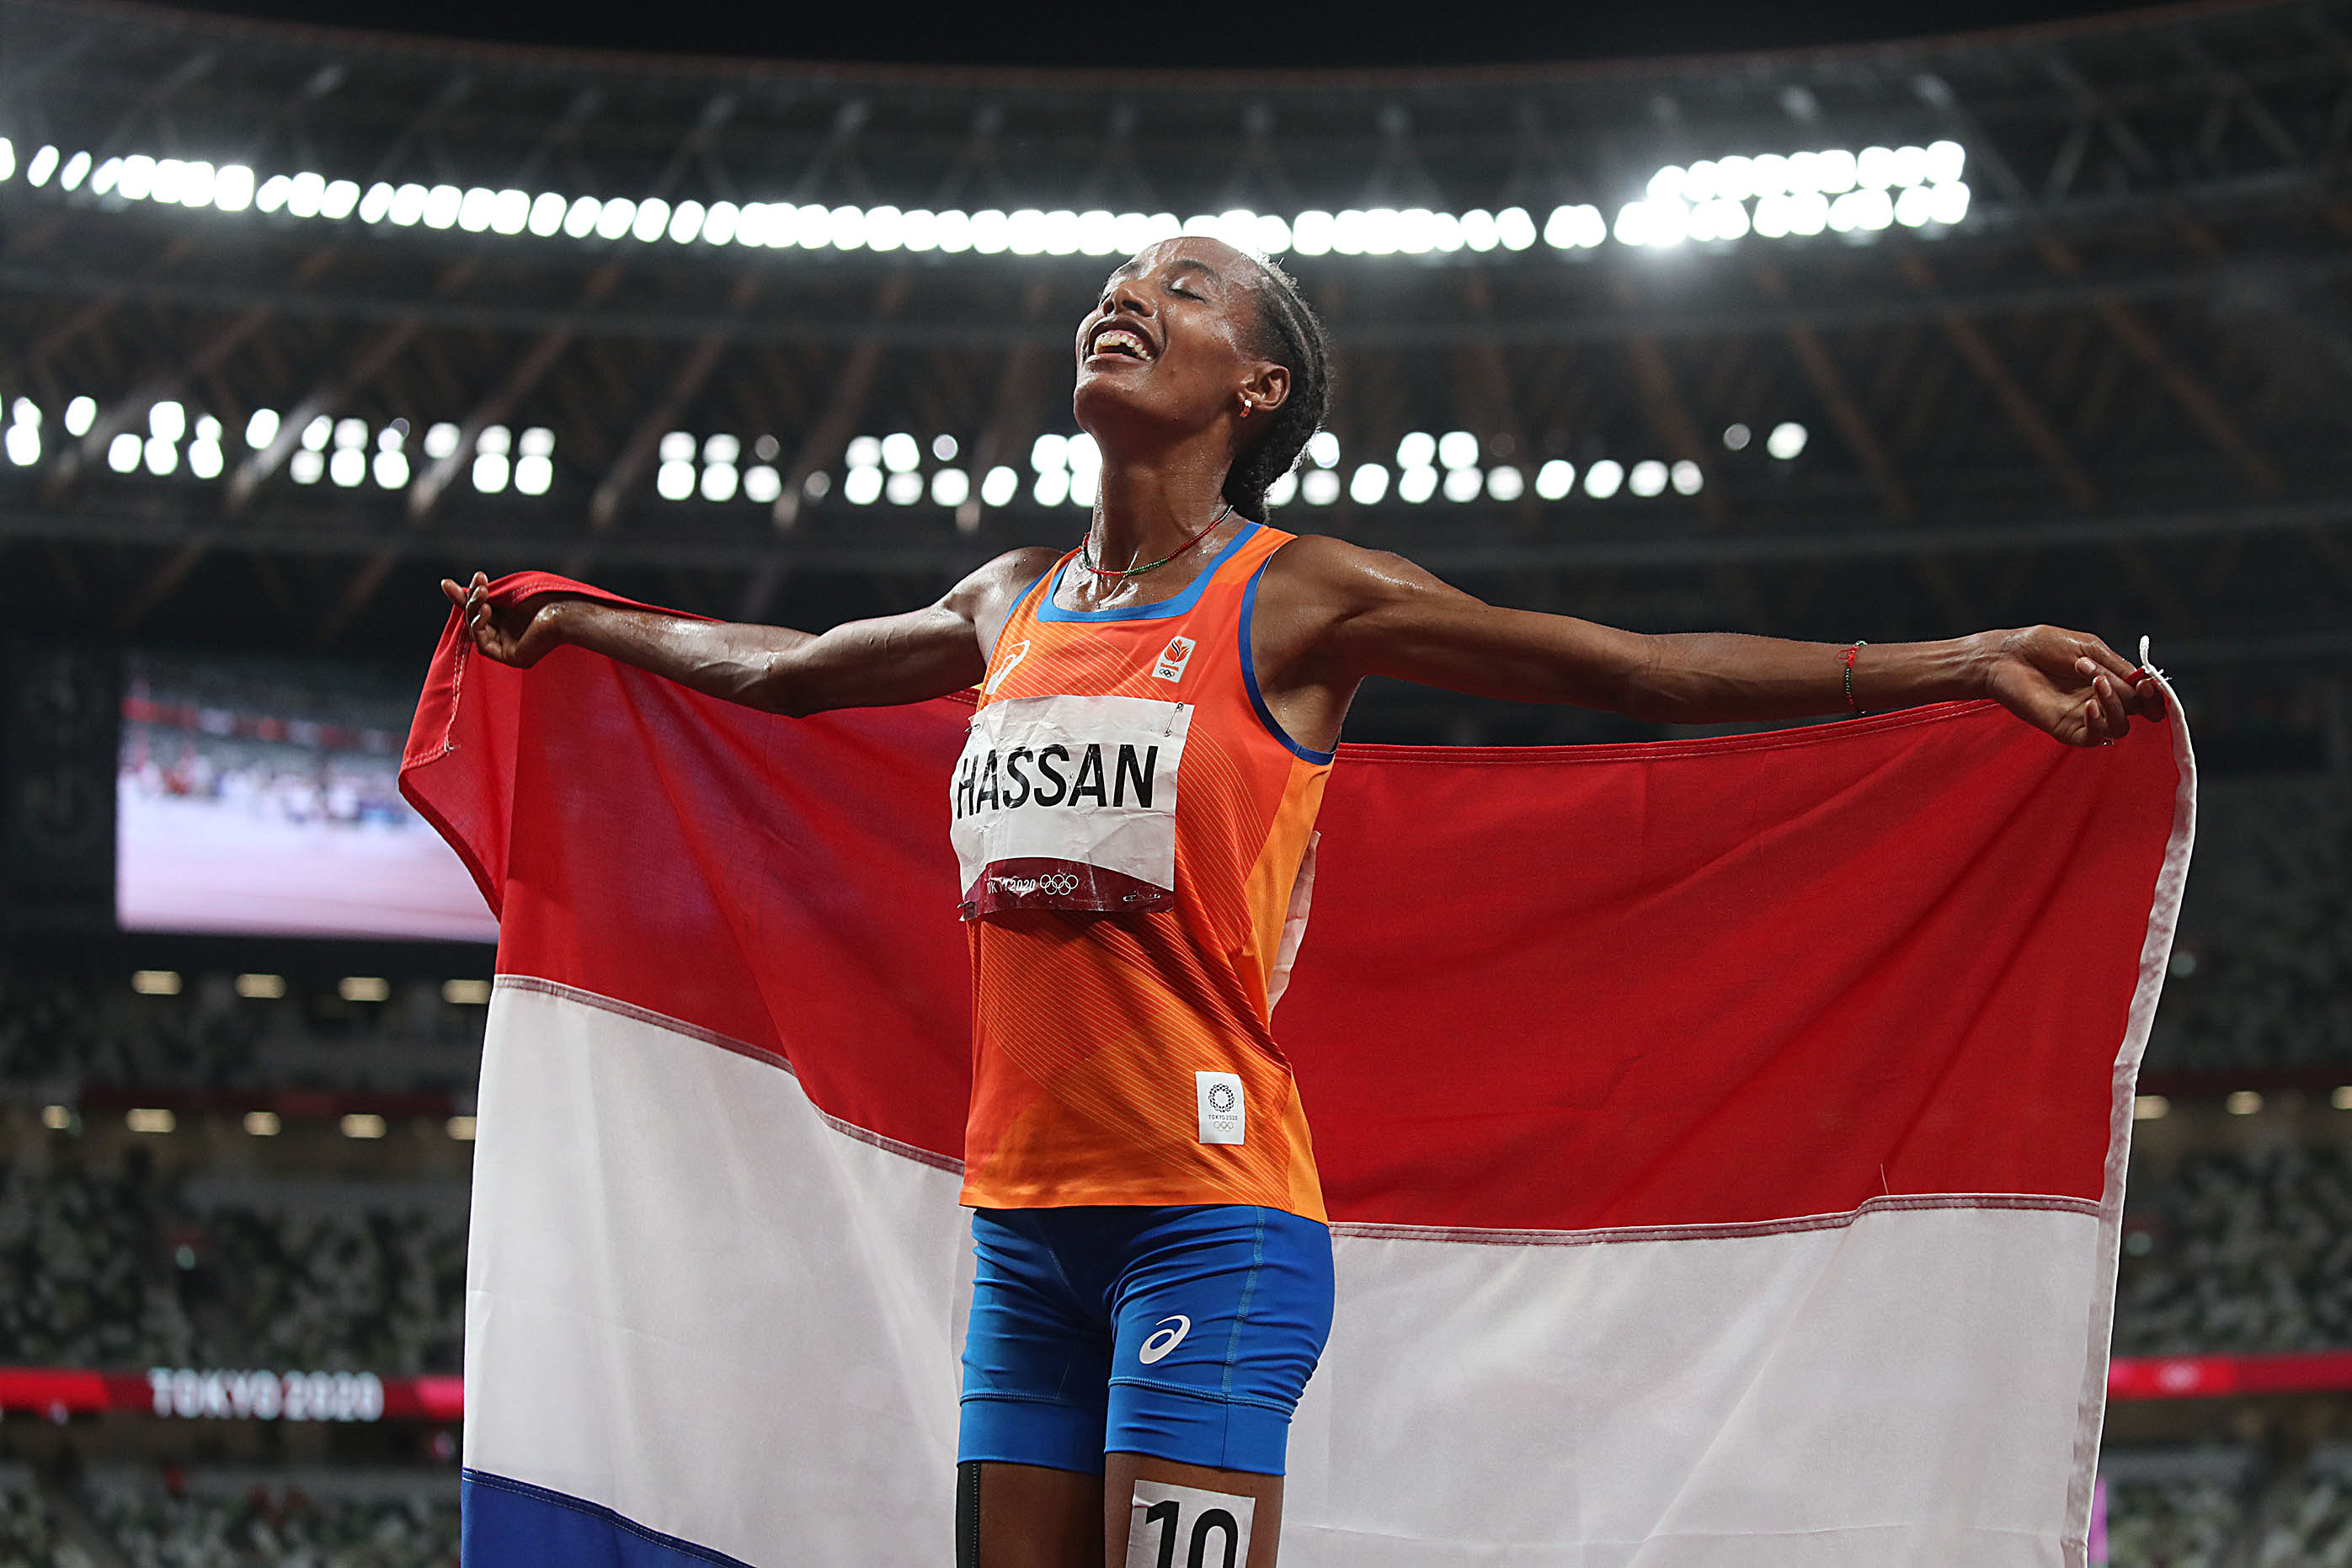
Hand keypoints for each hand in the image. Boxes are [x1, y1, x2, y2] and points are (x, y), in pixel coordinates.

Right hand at [438, 571, 568, 668]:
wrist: (562, 609)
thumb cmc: (541, 596)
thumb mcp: (503, 592)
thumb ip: (476, 593)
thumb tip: (443, 584)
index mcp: (510, 617)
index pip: (480, 608)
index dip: (464, 597)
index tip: (446, 583)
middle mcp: (509, 633)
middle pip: (475, 618)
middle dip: (472, 600)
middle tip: (478, 583)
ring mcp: (510, 647)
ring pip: (476, 629)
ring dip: (475, 610)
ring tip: (483, 595)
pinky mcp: (510, 658)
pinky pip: (483, 644)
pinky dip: (479, 626)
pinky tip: (486, 611)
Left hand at [1979, 625, 2166, 746]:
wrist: (2007, 655)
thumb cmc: (2043, 646)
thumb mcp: (2090, 648)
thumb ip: (2119, 667)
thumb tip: (2148, 685)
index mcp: (2108, 681)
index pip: (2143, 698)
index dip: (2152, 695)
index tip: (2148, 684)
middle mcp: (2099, 701)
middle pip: (2134, 709)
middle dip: (2125, 690)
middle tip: (2098, 672)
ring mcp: (2083, 717)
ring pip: (2120, 727)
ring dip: (2115, 704)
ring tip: (2094, 681)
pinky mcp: (2064, 729)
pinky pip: (2094, 738)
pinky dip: (2099, 724)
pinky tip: (2090, 705)